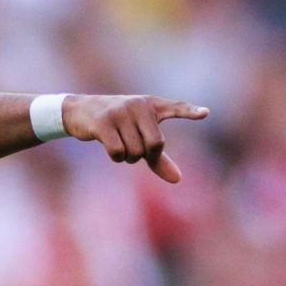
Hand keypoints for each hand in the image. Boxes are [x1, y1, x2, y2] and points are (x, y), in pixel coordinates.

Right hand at [63, 95, 209, 182]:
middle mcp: (139, 105)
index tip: (205, 113)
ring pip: (135, 151)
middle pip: (155, 145)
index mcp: (152, 105)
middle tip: (133, 149)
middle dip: (145, 155)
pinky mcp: (104, 122)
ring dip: (128, 157)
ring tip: (118, 144)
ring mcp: (120, 112)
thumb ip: (159, 158)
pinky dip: (116, 157)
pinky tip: (108, 146)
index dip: (190, 111)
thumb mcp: (138, 136)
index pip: (176, 107)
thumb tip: (178, 180)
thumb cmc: (117, 125)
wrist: (81, 110)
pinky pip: (118, 152)